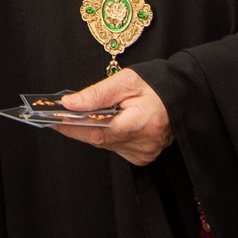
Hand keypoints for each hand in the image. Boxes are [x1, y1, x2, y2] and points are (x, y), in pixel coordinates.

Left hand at [57, 70, 172, 165]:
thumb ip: (98, 94)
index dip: (74, 128)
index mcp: (142, 123)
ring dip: (93, 131)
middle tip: (57, 115)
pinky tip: (106, 123)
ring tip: (79, 116)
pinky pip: (116, 147)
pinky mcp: (143, 157)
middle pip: (100, 139)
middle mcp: (144, 144)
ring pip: (106, 144)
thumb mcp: (127, 81)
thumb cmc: (156, 85)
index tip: (54, 120)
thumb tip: (70, 103)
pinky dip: (107, 136)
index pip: (99, 131)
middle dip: (78, 127)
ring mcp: (144, 153)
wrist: (183, 95)